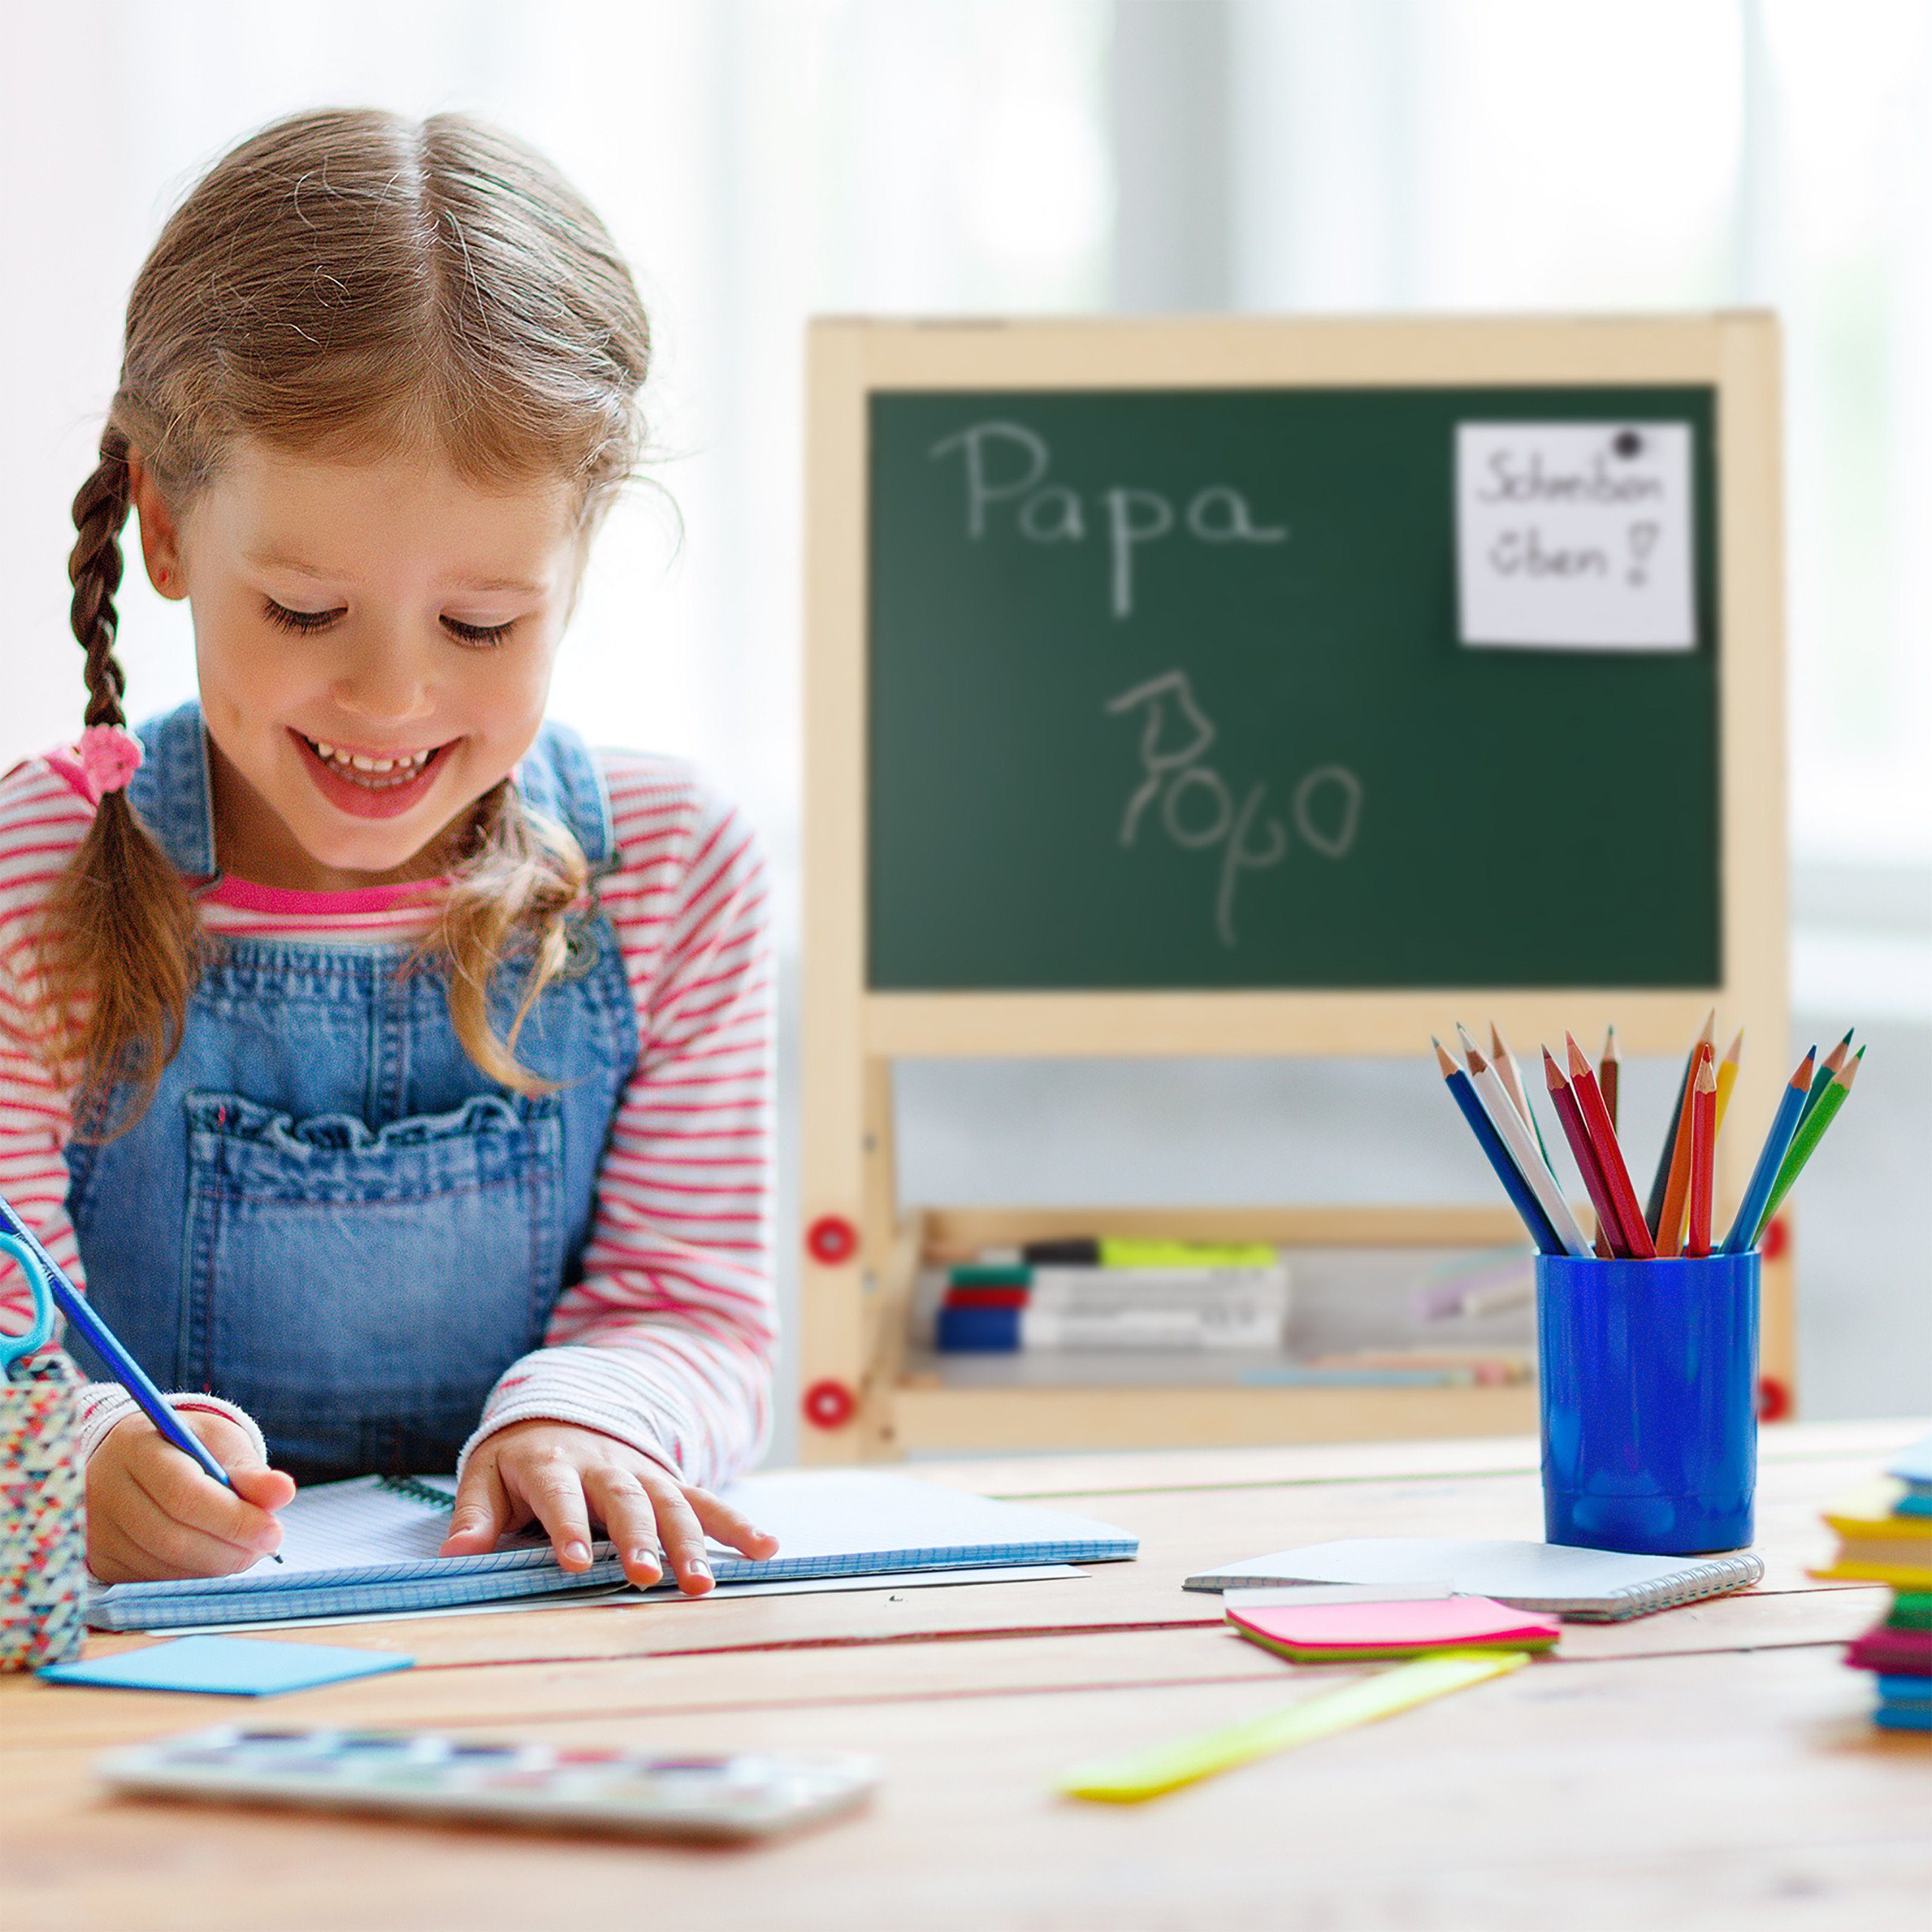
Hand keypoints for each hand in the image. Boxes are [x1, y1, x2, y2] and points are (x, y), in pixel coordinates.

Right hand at [87, 1410, 294, 1582]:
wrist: (136, 1458)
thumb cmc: (187, 1446)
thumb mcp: (220, 1442)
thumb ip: (250, 1470)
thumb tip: (283, 1493)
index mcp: (134, 1446)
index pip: (183, 1495)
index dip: (232, 1519)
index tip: (274, 1530)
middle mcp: (104, 1490)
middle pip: (171, 1537)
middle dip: (229, 1548)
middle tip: (267, 1545)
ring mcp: (96, 1529)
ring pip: (161, 1565)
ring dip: (214, 1566)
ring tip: (246, 1549)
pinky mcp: (99, 1559)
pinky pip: (150, 1580)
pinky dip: (191, 1576)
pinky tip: (214, 1558)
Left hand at [439, 1419, 777, 1594]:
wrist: (563, 1409)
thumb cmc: (518, 1460)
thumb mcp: (485, 1476)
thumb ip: (473, 1515)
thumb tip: (456, 1556)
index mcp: (552, 1464)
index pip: (559, 1496)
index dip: (567, 1526)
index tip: (573, 1561)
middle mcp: (605, 1466)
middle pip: (625, 1500)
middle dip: (639, 1537)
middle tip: (648, 1575)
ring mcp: (644, 1473)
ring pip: (672, 1504)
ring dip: (690, 1542)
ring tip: (703, 1584)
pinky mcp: (670, 1482)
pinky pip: (707, 1502)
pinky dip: (737, 1525)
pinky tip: (767, 1549)